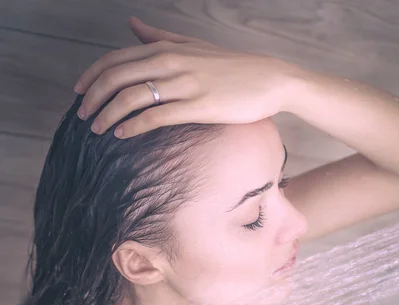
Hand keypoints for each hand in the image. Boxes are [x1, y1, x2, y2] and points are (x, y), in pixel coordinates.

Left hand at [74, 16, 298, 137]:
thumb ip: (160, 38)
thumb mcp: (192, 45)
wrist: (270, 79)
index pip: (116, 59)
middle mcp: (171, 61)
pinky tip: (122, 135)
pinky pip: (157, 115)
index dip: (91, 76)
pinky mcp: (198, 106)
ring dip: (108, 114)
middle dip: (93, 97)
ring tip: (98, 129)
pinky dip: (134, 125)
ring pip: (132, 96)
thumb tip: (132, 25)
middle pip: (117, 76)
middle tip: (82, 116)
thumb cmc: (232, 66)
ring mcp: (184, 84)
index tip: (78, 93)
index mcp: (166, 48)